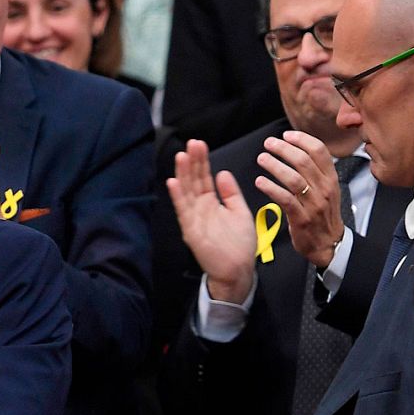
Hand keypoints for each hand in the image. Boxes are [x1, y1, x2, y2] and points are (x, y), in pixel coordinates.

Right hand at [166, 139, 255, 302]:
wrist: (238, 270)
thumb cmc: (239, 245)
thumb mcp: (240, 212)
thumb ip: (231, 193)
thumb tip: (223, 173)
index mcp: (211, 203)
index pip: (204, 178)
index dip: (202, 161)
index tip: (199, 144)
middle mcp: (200, 209)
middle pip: (193, 181)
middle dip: (192, 162)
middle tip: (191, 143)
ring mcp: (194, 219)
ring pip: (186, 192)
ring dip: (183, 174)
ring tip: (181, 157)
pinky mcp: (192, 231)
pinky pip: (183, 211)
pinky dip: (178, 197)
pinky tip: (174, 182)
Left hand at [254, 131, 346, 269]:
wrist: (328, 244)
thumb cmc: (322, 215)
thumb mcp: (327, 189)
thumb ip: (316, 171)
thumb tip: (298, 149)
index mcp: (331, 178)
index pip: (319, 151)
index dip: (301, 139)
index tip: (286, 135)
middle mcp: (324, 188)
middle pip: (304, 161)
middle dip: (284, 149)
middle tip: (268, 144)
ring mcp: (314, 204)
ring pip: (294, 178)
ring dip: (275, 166)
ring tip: (262, 159)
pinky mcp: (302, 218)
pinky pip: (285, 199)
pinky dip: (271, 188)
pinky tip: (260, 182)